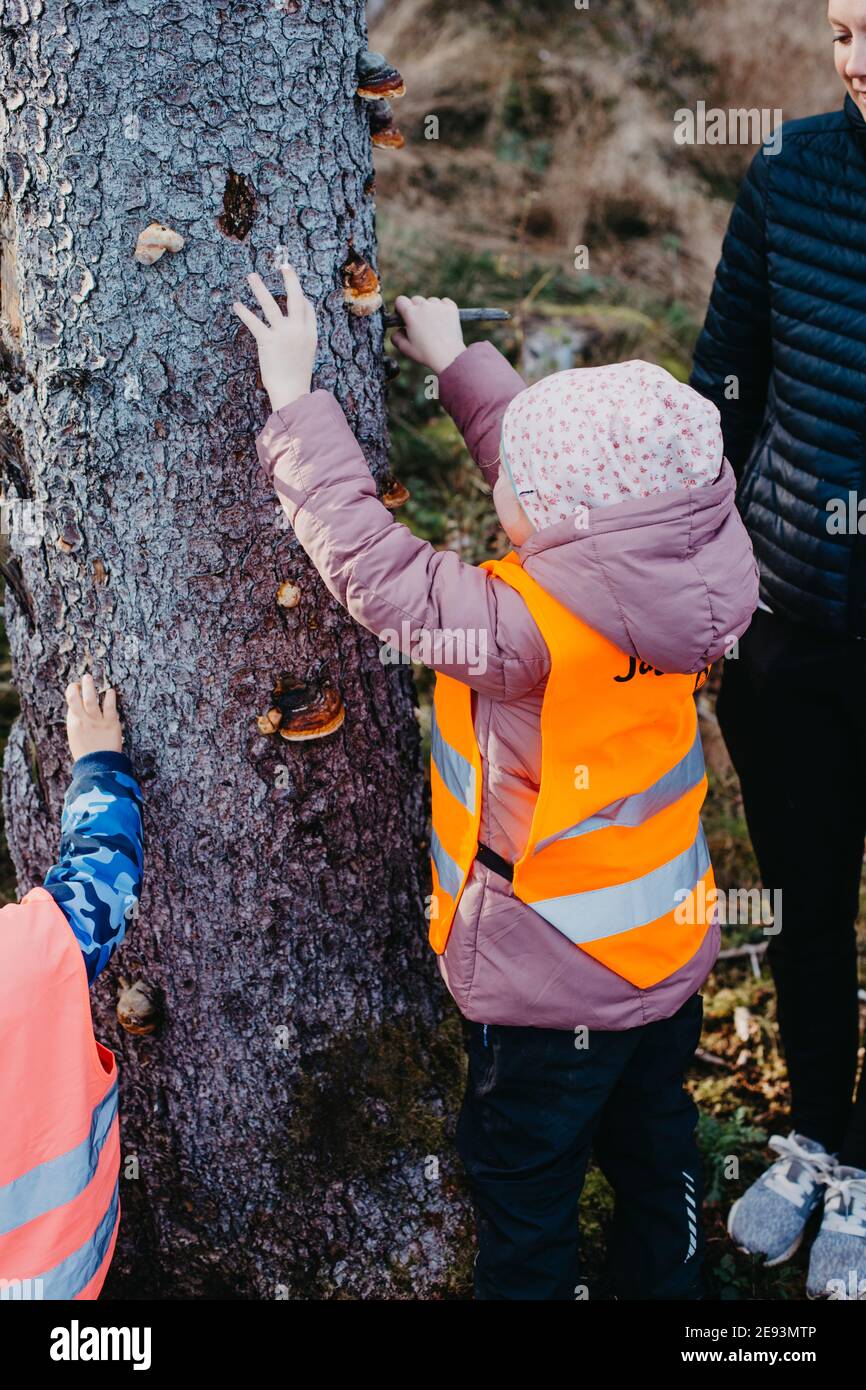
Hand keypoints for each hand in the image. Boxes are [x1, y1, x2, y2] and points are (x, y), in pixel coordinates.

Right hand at [66, 673, 123, 761]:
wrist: (98, 767)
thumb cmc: (88, 754)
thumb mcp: (76, 737)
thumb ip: (77, 723)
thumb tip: (77, 710)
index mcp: (73, 723)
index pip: (71, 702)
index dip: (73, 692)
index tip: (77, 687)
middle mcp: (83, 720)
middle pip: (77, 698)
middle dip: (79, 685)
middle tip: (84, 677)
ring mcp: (96, 721)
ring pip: (91, 699)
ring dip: (90, 686)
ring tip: (90, 677)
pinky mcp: (111, 723)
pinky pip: (109, 707)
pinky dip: (109, 697)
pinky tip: (111, 691)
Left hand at [233, 265, 317, 412]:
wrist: (292, 391)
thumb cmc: (296, 376)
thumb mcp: (305, 355)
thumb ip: (302, 338)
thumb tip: (295, 328)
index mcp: (310, 333)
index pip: (307, 308)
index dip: (301, 298)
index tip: (295, 291)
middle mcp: (298, 330)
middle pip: (295, 298)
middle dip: (290, 279)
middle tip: (284, 264)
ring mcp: (283, 334)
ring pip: (271, 304)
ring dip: (260, 288)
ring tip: (251, 276)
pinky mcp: (268, 341)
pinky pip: (255, 322)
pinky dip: (245, 313)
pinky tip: (237, 305)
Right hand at [391, 296, 465, 374]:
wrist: (449, 356)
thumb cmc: (426, 353)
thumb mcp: (405, 348)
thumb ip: (396, 337)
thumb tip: (397, 331)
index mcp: (411, 313)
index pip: (400, 300)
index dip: (400, 308)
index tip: (403, 316)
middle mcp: (424, 306)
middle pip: (415, 300)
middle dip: (415, 309)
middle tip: (418, 323)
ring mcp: (438, 306)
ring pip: (430, 301)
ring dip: (429, 309)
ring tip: (432, 324)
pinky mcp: (451, 308)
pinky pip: (444, 302)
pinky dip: (442, 308)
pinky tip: (442, 319)